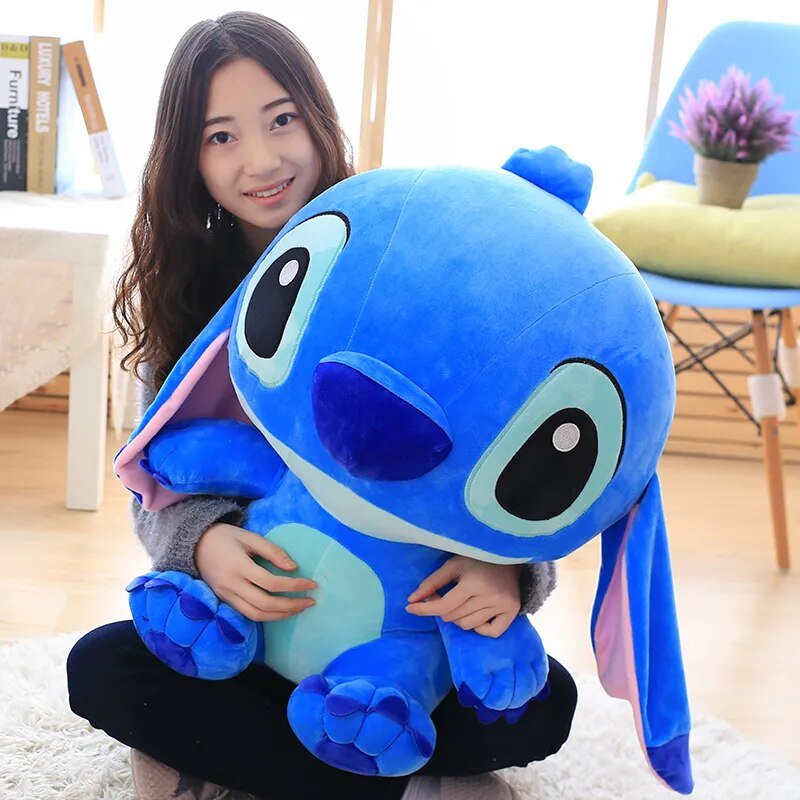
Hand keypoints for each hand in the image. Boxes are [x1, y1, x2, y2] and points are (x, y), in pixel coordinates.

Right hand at [195, 523, 315, 622]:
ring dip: (280, 615)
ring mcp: (226, 595)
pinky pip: (247, 615)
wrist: (195, 545)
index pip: (271, 583)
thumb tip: (294, 567)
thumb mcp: (250, 537)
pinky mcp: (225, 601)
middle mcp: (231, 585)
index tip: (312, 584)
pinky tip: (281, 610)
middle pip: (265, 604)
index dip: (294, 586)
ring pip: (256, 615)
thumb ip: (272, 551)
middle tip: (310, 601)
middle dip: (291, 605)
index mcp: (238, 566)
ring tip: (299, 608)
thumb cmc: (226, 537)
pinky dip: (267, 616)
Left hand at [405, 556, 522, 636]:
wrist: (508, 557)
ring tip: (462, 602)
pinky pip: (491, 632)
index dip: (425, 609)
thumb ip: (432, 582)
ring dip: (458, 618)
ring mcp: (503, 606)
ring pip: (468, 625)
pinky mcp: (513, 611)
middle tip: (443, 597)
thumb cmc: (476, 561)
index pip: (445, 605)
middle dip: (443, 610)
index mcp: (474, 583)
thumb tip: (412, 600)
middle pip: (454, 617)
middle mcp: (490, 596)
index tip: (410, 608)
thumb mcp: (452, 565)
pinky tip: (477, 614)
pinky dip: (479, 628)